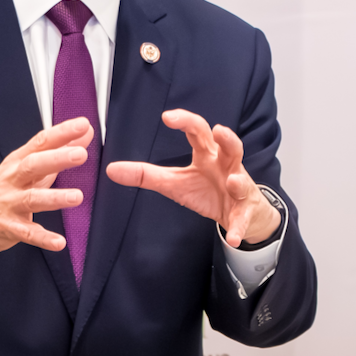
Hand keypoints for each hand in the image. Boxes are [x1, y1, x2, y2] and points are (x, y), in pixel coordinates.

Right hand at [0, 118, 93, 274]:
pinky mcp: (8, 227)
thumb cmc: (2, 189)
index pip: (40, 142)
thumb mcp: (27, 167)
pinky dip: (43, 237)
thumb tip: (84, 134)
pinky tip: (59, 242)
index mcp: (18, 161)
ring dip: (54, 197)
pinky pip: (27, 233)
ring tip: (76, 197)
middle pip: (33, 165)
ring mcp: (8, 203)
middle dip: (57, 158)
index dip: (61, 132)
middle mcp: (12, 179)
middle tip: (80, 154)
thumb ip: (58, 151)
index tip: (82, 125)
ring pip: (31, 198)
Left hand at [106, 109, 280, 247]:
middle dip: (227, 139)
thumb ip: (146, 175)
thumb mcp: (175, 182)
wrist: (240, 213)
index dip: (185, 122)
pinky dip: (239, 229)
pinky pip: (242, 220)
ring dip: (239, 181)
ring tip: (233, 181)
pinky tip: (233, 238)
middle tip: (219, 130)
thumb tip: (111, 170)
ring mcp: (239, 188)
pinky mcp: (244, 212)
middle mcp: (226, 166)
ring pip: (243, 180)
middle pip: (231, 147)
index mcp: (207, 155)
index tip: (167, 117)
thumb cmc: (206, 189)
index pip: (198, 132)